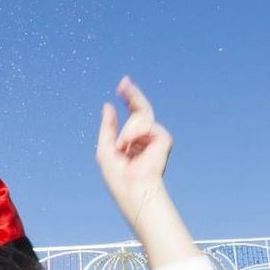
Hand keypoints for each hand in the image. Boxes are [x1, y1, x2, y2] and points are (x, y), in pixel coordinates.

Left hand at [95, 78, 171, 229]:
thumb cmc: (118, 176)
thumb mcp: (105, 147)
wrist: (131, 188)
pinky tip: (130, 147)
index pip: (132, 114)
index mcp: (133, 140)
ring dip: (126, 131)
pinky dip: (135, 134)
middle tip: (123, 81)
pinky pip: (147, 124)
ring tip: (122, 147)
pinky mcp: (164, 139)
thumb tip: (108, 105)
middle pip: (141, 108)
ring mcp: (155, 138)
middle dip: (132, 94)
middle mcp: (145, 137)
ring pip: (140, 117)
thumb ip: (108, 126)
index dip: (128, 98)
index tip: (122, 85)